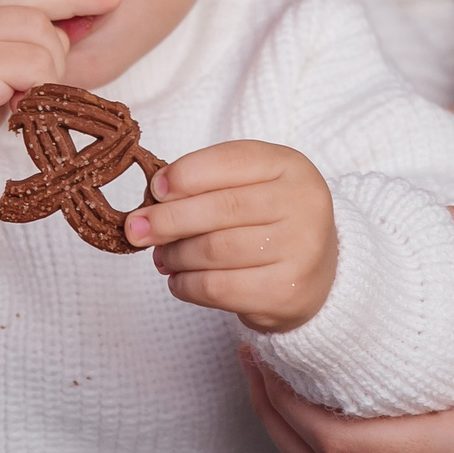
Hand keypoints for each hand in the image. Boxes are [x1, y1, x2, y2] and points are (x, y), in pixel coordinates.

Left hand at [125, 140, 337, 333]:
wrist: (318, 274)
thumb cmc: (269, 220)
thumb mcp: (250, 185)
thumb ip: (207, 183)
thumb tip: (151, 201)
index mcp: (290, 166)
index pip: (231, 160)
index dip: (186, 174)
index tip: (154, 189)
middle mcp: (303, 204)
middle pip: (220, 208)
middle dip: (168, 219)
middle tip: (135, 230)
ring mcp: (300, 250)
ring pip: (215, 250)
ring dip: (175, 254)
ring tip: (162, 256)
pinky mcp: (286, 292)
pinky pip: (219, 287)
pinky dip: (187, 285)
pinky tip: (178, 280)